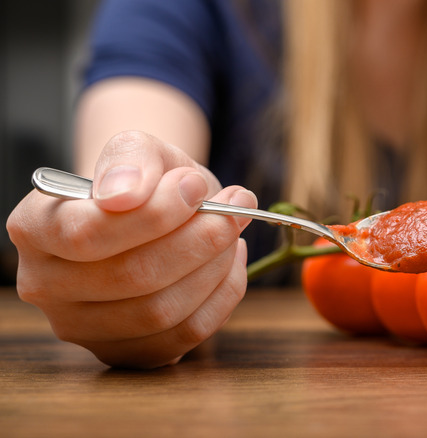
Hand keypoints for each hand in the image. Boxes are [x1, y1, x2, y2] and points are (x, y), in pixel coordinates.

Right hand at [6, 131, 256, 367]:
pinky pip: (187, 334)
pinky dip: (223, 294)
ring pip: (162, 311)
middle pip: (131, 277)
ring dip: (214, 266)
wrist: (157, 212)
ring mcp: (84, 328)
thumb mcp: (140, 151)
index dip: (153, 213)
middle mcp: (46, 286)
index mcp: (34, 229)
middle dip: (198, 239)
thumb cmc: (145, 181)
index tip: (194, 185)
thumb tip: (124, 193)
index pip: (85, 235)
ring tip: (231, 229)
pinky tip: (229, 259)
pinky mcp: (127, 352)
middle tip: (232, 209)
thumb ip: (131, 160)